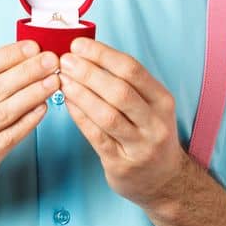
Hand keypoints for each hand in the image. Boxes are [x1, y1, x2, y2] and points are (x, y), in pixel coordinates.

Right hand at [0, 40, 59, 208]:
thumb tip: (19, 59)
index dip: (8, 55)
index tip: (33, 46)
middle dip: (27, 71)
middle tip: (52, 60)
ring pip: (3, 113)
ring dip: (33, 94)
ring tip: (54, 81)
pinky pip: (8, 139)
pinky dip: (28, 122)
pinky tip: (43, 108)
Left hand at [58, 37, 185, 206]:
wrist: (164, 180)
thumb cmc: (150, 135)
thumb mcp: (151, 107)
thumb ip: (127, 84)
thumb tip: (89, 55)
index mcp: (163, 101)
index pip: (133, 70)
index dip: (103, 55)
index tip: (79, 45)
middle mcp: (155, 123)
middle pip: (120, 91)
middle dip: (89, 72)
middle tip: (65, 60)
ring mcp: (140, 146)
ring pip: (107, 115)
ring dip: (81, 94)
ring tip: (62, 79)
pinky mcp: (121, 164)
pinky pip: (96, 136)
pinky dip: (79, 117)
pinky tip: (67, 103)